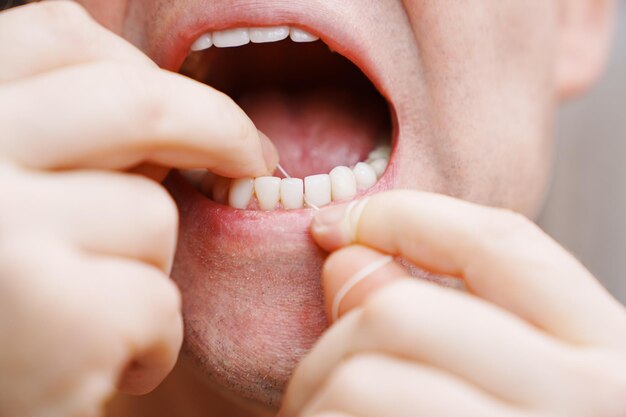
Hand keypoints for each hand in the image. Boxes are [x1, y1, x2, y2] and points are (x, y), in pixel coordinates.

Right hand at [0, 2, 276, 416]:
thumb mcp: (2, 198)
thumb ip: (59, 147)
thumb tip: (169, 125)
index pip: (57, 37)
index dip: (134, 66)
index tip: (184, 103)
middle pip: (136, 101)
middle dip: (218, 125)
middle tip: (256, 158)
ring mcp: (5, 233)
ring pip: (153, 214)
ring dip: (147, 270)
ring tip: (93, 317)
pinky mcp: (59, 317)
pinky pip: (160, 301)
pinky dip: (150, 341)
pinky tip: (98, 368)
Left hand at [281, 191, 625, 416]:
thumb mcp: (523, 383)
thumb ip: (446, 317)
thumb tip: (347, 257)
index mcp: (614, 358)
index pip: (499, 245)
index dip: (405, 217)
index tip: (339, 226)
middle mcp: (590, 403)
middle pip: (401, 314)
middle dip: (332, 340)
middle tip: (315, 385)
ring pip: (363, 382)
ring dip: (314, 399)